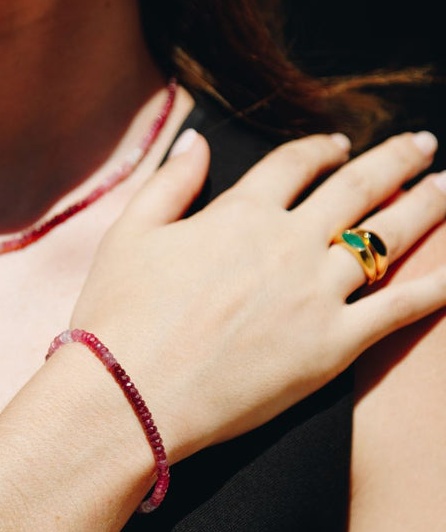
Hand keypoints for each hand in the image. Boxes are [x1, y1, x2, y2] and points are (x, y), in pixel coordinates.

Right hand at [71, 129, 445, 461]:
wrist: (129, 392)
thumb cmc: (118, 315)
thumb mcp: (128, 234)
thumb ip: (170, 181)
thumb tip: (197, 139)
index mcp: (239, 214)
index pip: (293, 164)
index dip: (319, 148)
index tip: (337, 144)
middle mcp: (287, 243)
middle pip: (355, 188)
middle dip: (393, 161)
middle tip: (422, 147)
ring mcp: (315, 294)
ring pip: (386, 237)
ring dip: (425, 207)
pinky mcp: (332, 346)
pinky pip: (399, 309)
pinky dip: (437, 287)